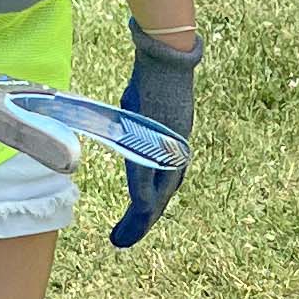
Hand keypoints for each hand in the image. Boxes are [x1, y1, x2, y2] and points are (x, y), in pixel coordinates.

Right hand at [109, 20, 200, 247]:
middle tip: (126, 240)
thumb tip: (131, 108)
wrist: (166, 58)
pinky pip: (149, 184)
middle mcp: (175, 150)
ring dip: (140, 221)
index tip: (140, 216)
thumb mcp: (142, 100)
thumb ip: (139, 116)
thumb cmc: (153, 72)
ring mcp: (170, 150)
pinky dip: (142, 204)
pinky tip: (134, 219)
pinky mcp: (160, 148)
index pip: (163, 180)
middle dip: (144, 220)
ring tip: (122, 240)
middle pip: (161, 194)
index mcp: (171, 143)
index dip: (152, 202)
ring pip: (156, 195)